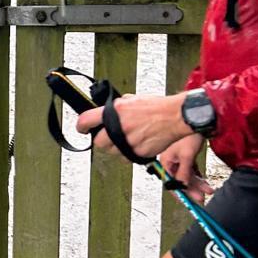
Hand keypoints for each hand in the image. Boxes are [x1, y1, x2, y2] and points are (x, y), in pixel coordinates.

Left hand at [75, 91, 189, 161]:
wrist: (175, 116)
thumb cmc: (157, 107)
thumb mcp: (133, 99)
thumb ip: (118, 106)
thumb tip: (109, 110)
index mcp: (115, 112)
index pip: (86, 121)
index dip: (81, 126)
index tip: (82, 129)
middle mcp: (119, 127)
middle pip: (98, 142)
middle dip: (103, 140)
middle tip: (110, 136)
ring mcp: (127, 142)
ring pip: (112, 152)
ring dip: (117, 147)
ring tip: (130, 138)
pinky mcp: (137, 153)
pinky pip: (127, 157)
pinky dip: (130, 153)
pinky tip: (138, 143)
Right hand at [156, 133, 212, 202]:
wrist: (199, 119)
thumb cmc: (190, 135)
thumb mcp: (187, 156)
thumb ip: (184, 173)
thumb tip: (182, 187)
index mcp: (166, 161)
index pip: (171, 182)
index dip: (180, 193)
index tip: (188, 202)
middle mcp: (171, 161)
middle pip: (181, 180)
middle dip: (192, 190)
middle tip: (202, 198)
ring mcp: (179, 158)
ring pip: (188, 176)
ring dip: (198, 184)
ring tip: (209, 190)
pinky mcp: (187, 155)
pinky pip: (191, 170)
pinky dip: (198, 176)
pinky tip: (205, 181)